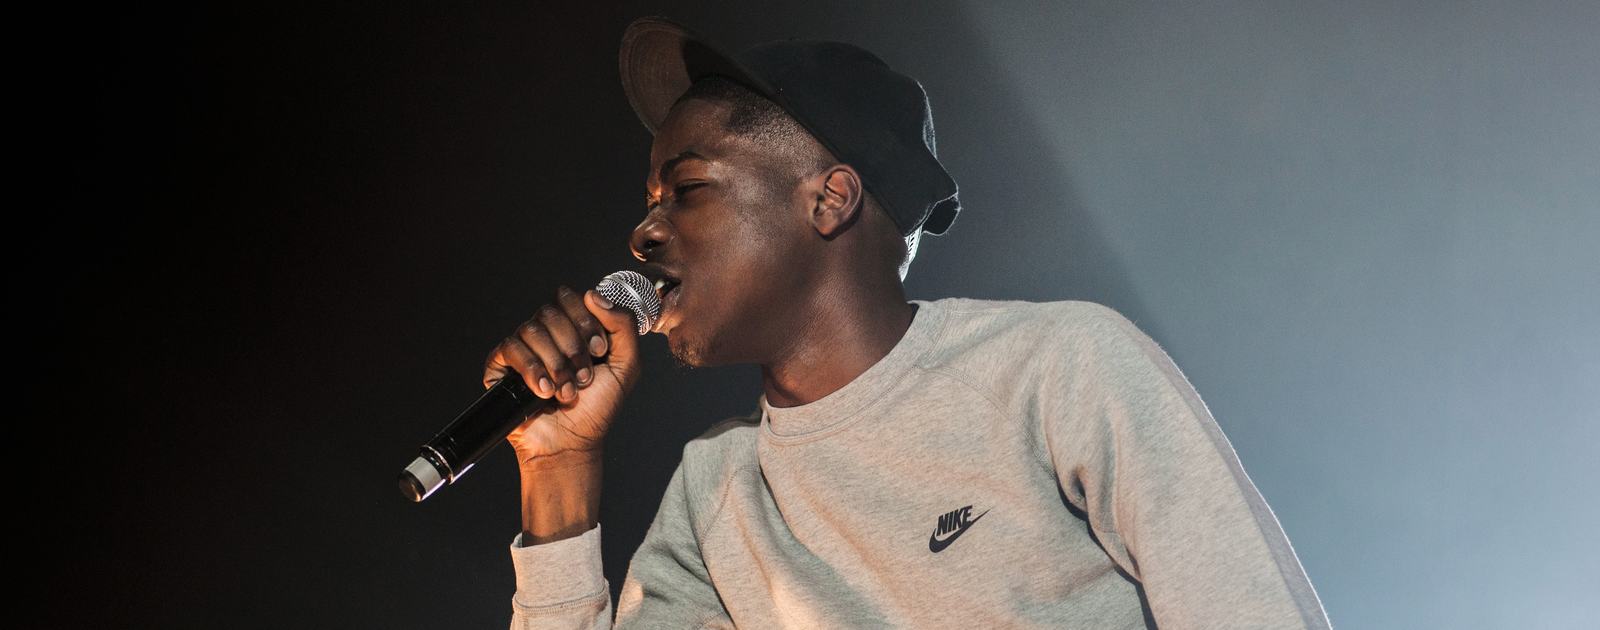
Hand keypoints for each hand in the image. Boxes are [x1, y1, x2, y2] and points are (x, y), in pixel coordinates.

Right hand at [483, 285, 641, 466]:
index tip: (599, 351)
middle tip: (584, 377)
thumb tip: (592, 294)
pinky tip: (543, 391)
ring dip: (555, 364)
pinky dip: (531, 370)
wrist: (571, 444)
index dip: (586, 321)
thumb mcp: (625, 365)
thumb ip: (622, 326)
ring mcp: (523, 349)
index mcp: (573, 328)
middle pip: (550, 312)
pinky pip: (510, 348)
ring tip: (566, 391)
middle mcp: (546, 334)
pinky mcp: (501, 367)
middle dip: (573, 348)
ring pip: (531, 330)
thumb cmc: (598, 408)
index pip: (571, 298)